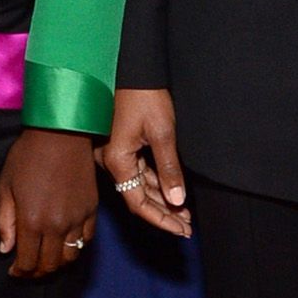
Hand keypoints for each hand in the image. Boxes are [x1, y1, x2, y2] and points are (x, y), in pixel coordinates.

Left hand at [0, 126, 97, 278]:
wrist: (61, 133)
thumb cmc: (27, 156)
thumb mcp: (6, 186)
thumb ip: (5, 221)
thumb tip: (6, 249)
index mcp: (32, 220)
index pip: (28, 262)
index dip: (20, 272)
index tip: (13, 271)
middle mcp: (57, 225)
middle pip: (50, 265)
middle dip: (37, 273)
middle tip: (28, 269)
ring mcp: (77, 219)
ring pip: (70, 257)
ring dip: (57, 263)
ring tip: (46, 258)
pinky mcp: (92, 210)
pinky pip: (86, 240)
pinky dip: (75, 247)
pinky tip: (64, 242)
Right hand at [98, 87, 190, 237]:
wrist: (133, 67)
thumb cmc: (145, 96)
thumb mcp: (163, 133)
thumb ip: (169, 169)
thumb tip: (176, 200)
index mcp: (117, 161)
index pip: (138, 203)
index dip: (161, 219)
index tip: (181, 230)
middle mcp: (111, 162)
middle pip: (138, 198)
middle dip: (164, 213)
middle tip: (186, 227)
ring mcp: (114, 154)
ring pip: (139, 186)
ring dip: (161, 200)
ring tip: (184, 213)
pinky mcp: (121, 146)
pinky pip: (138, 172)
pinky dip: (155, 183)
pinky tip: (172, 191)